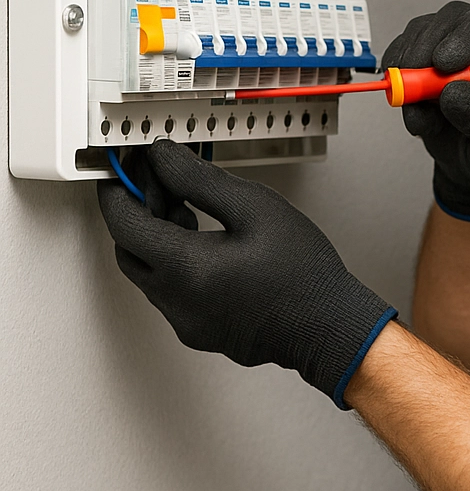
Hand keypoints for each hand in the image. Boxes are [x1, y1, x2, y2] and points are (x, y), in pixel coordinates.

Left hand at [97, 141, 394, 404]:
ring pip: (149, 272)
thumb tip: (164, 159)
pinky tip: (206, 243)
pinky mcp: (200, 330)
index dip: (120, 190)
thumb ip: (200, 180)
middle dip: (138, 211)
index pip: (124, 223)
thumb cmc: (302, 272)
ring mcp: (186, 321)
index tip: (129, 168)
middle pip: (129, 249)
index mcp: (184, 268)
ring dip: (158, 237)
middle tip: (162, 183)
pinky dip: (175, 261)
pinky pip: (170, 291)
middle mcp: (176, 301)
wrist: (329, 325)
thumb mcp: (255, 207)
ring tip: (190, 208)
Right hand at [382, 1, 469, 219]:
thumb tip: (453, 93)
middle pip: (453, 19)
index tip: (444, 64)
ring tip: (422, 115)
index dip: (467, 37)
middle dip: (429, 49)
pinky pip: (402, 52)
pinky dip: (398, 79)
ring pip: (423, 33)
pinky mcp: (424, 58)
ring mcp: (452, 46)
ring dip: (411, 71)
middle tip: (417, 82)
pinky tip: (412, 108)